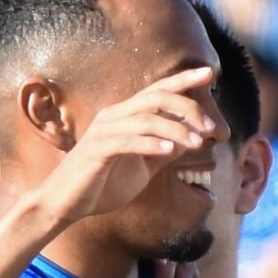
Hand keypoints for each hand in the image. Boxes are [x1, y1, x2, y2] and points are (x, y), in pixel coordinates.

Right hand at [25, 65, 221, 235]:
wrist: (66, 204)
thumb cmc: (102, 185)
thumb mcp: (142, 167)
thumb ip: (163, 151)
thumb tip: (190, 139)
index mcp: (125, 116)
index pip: (158, 90)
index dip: (183, 80)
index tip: (210, 73)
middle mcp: (114, 116)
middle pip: (155, 97)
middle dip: (188, 107)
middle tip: (211, 126)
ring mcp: (103, 131)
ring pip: (145, 118)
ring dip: (175, 128)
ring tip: (197, 142)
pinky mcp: (96, 150)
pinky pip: (127, 141)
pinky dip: (151, 143)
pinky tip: (170, 149)